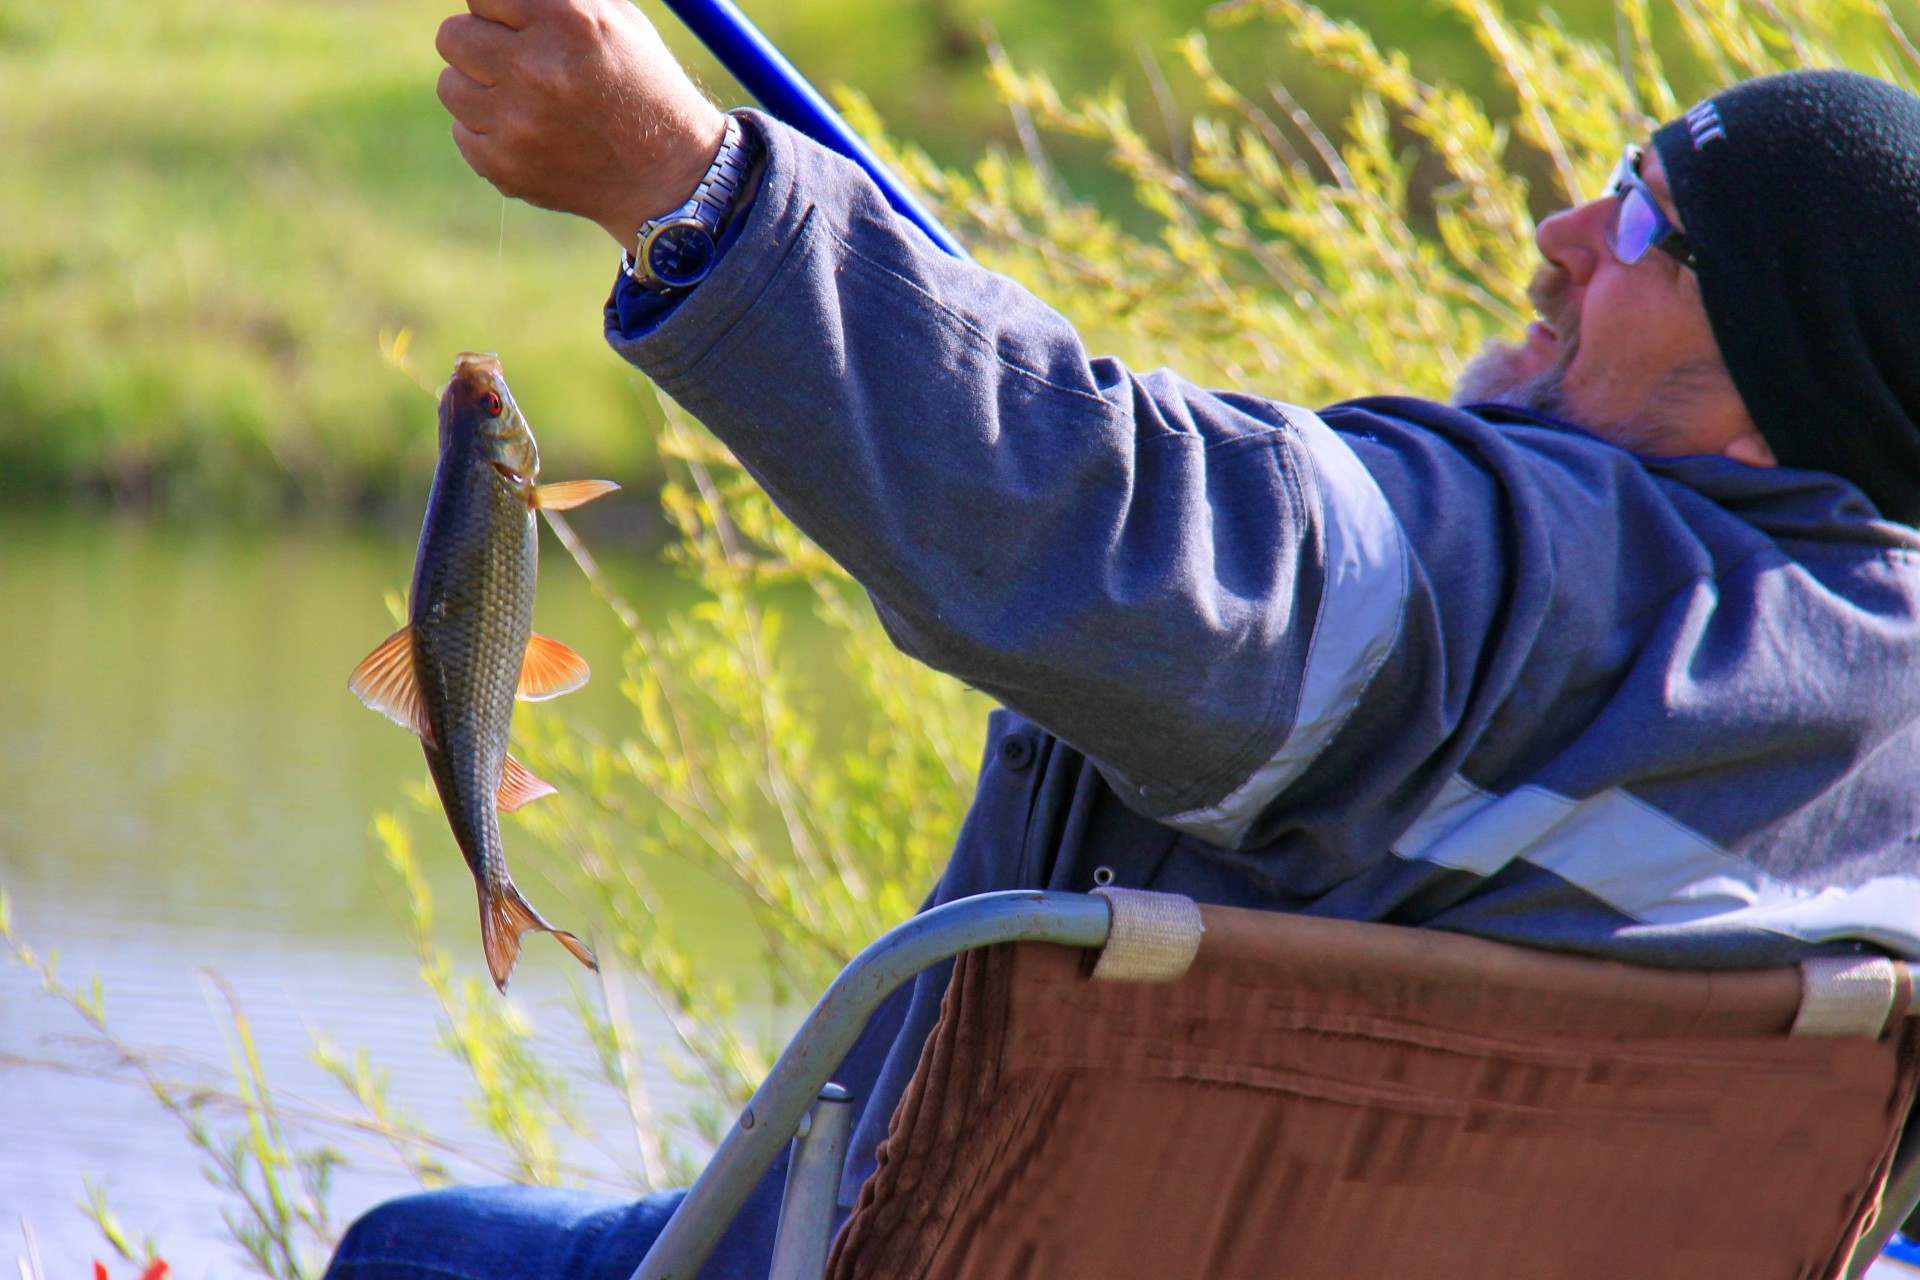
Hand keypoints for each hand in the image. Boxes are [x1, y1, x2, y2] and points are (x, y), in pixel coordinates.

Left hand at [435, 0, 727, 247]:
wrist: (666, 175)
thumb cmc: (639, 83)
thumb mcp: (614, 17)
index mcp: (567, 21)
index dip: (499, 11)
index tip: (518, 27)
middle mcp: (537, 69)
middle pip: (452, 36)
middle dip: (480, 45)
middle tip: (516, 62)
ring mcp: (516, 122)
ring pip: (451, 86)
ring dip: (482, 90)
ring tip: (528, 102)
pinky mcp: (503, 165)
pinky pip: (463, 131)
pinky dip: (490, 133)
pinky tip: (533, 136)